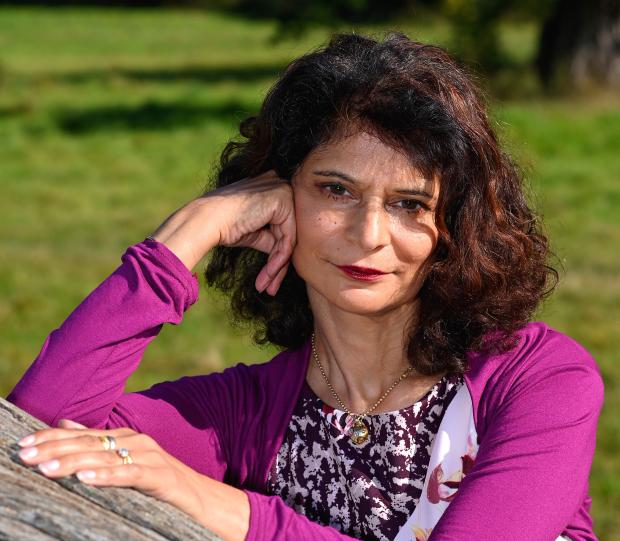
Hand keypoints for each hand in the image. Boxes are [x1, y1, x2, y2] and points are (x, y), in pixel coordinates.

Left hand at [16, 419, 248, 538]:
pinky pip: (130, 475)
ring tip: (47, 468)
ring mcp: (150, 456)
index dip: (52, 437)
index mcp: (126, 436)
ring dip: (73, 463)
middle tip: (26, 455)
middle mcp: (137, 441)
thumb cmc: (160, 480)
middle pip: (90, 442)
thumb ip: (98, 442)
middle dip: (55, 448)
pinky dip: (107, 476)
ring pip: (106, 457)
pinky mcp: (160, 476)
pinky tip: (85, 479)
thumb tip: (64, 424)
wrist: (201, 496)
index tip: (24, 444)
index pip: (83, 433)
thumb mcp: (126, 458)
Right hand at [150, 169, 295, 295]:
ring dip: (277, 267)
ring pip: (289, 239)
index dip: (277, 254)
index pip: (283, 225)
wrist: (205, 221)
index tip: (269, 277)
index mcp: (271, 187)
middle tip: (269, 288)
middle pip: (288, 233)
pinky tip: (268, 275)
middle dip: (279, 264)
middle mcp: (279, 184)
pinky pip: (287, 239)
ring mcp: (283, 190)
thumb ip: (272, 238)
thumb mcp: (255, 233)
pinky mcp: (283, 200)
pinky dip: (278, 260)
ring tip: (266, 286)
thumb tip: (286, 254)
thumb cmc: (224, 226)